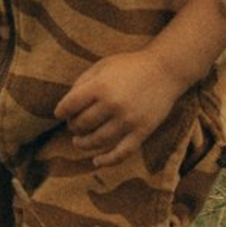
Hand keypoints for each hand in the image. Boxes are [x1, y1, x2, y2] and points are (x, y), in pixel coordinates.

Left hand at [56, 48, 189, 169]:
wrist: (165, 70)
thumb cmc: (130, 66)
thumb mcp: (103, 65)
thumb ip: (83, 82)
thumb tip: (67, 105)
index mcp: (100, 86)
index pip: (70, 105)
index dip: (61, 111)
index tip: (60, 114)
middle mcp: (112, 105)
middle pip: (82, 124)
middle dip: (73, 126)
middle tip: (74, 124)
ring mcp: (127, 121)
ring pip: (97, 141)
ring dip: (83, 144)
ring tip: (78, 142)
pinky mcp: (141, 132)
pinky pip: (121, 153)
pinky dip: (107, 161)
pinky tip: (96, 161)